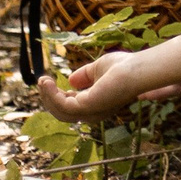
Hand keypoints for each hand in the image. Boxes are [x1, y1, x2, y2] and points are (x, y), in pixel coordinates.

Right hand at [36, 49, 169, 121]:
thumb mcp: (98, 69)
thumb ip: (85, 76)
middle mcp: (93, 113)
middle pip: (63, 113)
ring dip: (47, 96)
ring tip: (42, 80)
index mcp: (96, 104)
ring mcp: (90, 113)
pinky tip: (47, 82)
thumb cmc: (125, 67)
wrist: (138, 69)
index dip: (58, 95)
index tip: (49, 81)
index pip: (71, 107)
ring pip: (60, 112)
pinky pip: (62, 105)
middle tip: (42, 80)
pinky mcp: (87, 108)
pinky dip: (51, 95)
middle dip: (49, 97)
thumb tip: (70, 80)